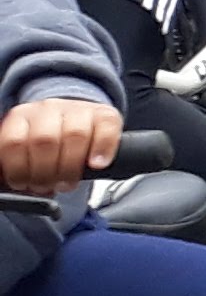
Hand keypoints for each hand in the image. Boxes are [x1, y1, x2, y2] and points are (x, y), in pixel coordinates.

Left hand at [0, 94, 122, 195]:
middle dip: (45, 172)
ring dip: (70, 168)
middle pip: (45, 141)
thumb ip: (11, 164)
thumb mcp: (23, 152)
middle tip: (47, 187)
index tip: (23, 184)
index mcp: (20, 117)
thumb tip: (5, 183)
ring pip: (75, 135)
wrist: (76, 122)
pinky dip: (102, 150)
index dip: (18, 169)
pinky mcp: (106, 114)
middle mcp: (48, 109)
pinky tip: (96, 165)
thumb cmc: (47, 147)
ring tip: (67, 183)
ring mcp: (79, 109)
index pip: (14, 143)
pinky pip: (106, 130)